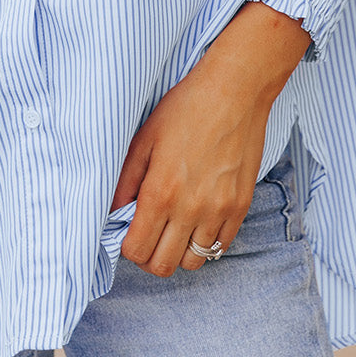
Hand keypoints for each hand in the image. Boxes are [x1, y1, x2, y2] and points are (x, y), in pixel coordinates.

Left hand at [111, 1, 310, 277]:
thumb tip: (114, 211)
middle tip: (149, 233)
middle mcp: (190, 208)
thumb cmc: (186, 107)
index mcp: (160, 191)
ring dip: (178, 251)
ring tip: (174, 228)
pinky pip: (221, 247)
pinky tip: (197, 220)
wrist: (235, 91)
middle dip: (149, 255)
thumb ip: (126, 179)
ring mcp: (219, 211)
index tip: (129, 231)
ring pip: (193, 262)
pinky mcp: (241, 207)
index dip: (128, 246)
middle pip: (163, 265)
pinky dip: (206, 242)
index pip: (137, 250)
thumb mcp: (145, 137)